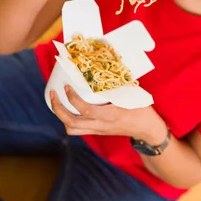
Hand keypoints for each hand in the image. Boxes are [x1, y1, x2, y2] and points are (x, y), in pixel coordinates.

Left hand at [50, 86, 168, 144]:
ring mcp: (98, 130)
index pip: (84, 110)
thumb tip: (106, 68)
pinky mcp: (98, 131)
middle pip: (71, 123)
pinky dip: (69, 119)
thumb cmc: (141, 110)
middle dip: (58, 109)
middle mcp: (100, 125)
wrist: (147, 129)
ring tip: (57, 102)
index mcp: (109, 116)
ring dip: (61, 116)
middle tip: (53, 94)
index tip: (66, 86)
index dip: (72, 98)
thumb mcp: (130, 96)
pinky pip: (78, 129)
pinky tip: (70, 108)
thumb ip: (117, 85)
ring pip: (72, 129)